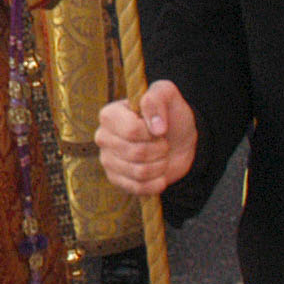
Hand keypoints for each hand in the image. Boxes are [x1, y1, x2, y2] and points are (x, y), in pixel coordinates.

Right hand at [93, 80, 196, 195]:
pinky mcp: (116, 180)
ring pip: (139, 172)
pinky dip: (156, 182)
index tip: (160, 127)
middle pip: (135, 152)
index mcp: (110, 114)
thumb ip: (157, 98)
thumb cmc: (171, 116)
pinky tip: (159, 173)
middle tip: (163, 143)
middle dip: (160, 149)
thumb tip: (157, 128)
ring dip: (160, 166)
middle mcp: (103, 137)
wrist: (180, 142)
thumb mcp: (168, 95)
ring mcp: (108, 160)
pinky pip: (138, 188)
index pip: (131, 130)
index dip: (151, 133)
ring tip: (161, 156)